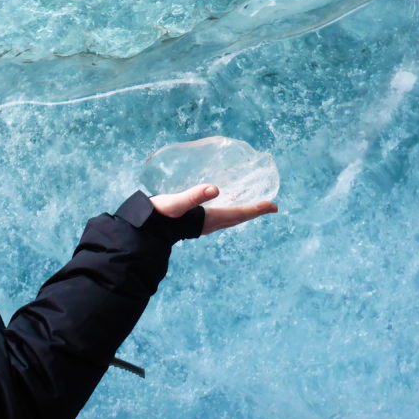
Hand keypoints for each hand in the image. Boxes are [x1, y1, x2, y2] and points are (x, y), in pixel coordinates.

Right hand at [150, 184, 277, 234]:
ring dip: (244, 211)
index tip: (274, 205)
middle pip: (239, 217)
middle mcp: (210, 223)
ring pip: (230, 218)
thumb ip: (194, 196)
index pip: (239, 214)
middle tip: (272, 206)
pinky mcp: (195, 221)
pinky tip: (227, 202)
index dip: (257, 209)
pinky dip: (230, 209)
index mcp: (210, 218)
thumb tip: (215, 189)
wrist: (144, 229)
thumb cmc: (159, 216)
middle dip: (255, 211)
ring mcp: (203, 224)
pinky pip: (221, 215)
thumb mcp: (177, 203)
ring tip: (255, 205)